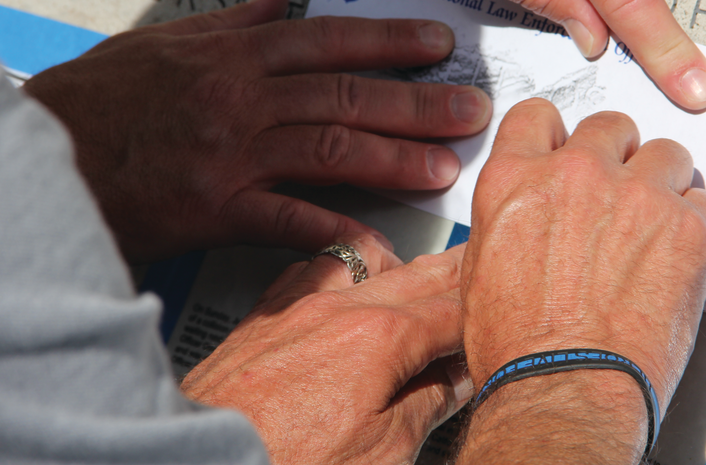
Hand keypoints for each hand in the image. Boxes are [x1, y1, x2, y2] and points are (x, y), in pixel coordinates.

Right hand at [23, 0, 491, 262]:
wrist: (43, 157)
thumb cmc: (103, 98)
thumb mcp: (165, 41)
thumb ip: (232, 20)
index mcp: (234, 54)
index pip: (330, 40)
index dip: (391, 40)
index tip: (441, 43)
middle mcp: (242, 97)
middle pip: (346, 95)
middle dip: (417, 102)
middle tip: (471, 111)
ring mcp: (232, 153)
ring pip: (331, 150)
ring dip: (395, 159)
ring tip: (446, 168)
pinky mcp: (216, 208)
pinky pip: (288, 219)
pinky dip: (335, 230)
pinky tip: (377, 242)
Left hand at [181, 234, 471, 464]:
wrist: (203, 462)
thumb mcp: (383, 454)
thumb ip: (428, 405)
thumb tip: (456, 380)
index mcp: (381, 338)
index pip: (455, 309)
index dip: (485, 309)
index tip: (502, 307)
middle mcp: (341, 307)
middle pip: (420, 275)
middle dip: (457, 271)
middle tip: (481, 265)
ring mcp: (300, 305)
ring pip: (369, 260)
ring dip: (404, 262)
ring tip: (425, 271)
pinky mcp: (267, 315)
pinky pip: (316, 267)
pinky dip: (347, 267)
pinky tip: (351, 278)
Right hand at [457, 99, 705, 461]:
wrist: (564, 390)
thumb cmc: (518, 348)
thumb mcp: (481, 268)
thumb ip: (511, 217)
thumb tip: (531, 210)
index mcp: (515, 180)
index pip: (538, 116)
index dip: (558, 134)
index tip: (570, 147)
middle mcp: (575, 174)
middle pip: (612, 126)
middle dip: (618, 155)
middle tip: (621, 193)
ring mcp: (636, 195)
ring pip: (668, 153)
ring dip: (665, 183)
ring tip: (657, 225)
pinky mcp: (687, 227)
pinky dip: (698, 224)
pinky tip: (680, 255)